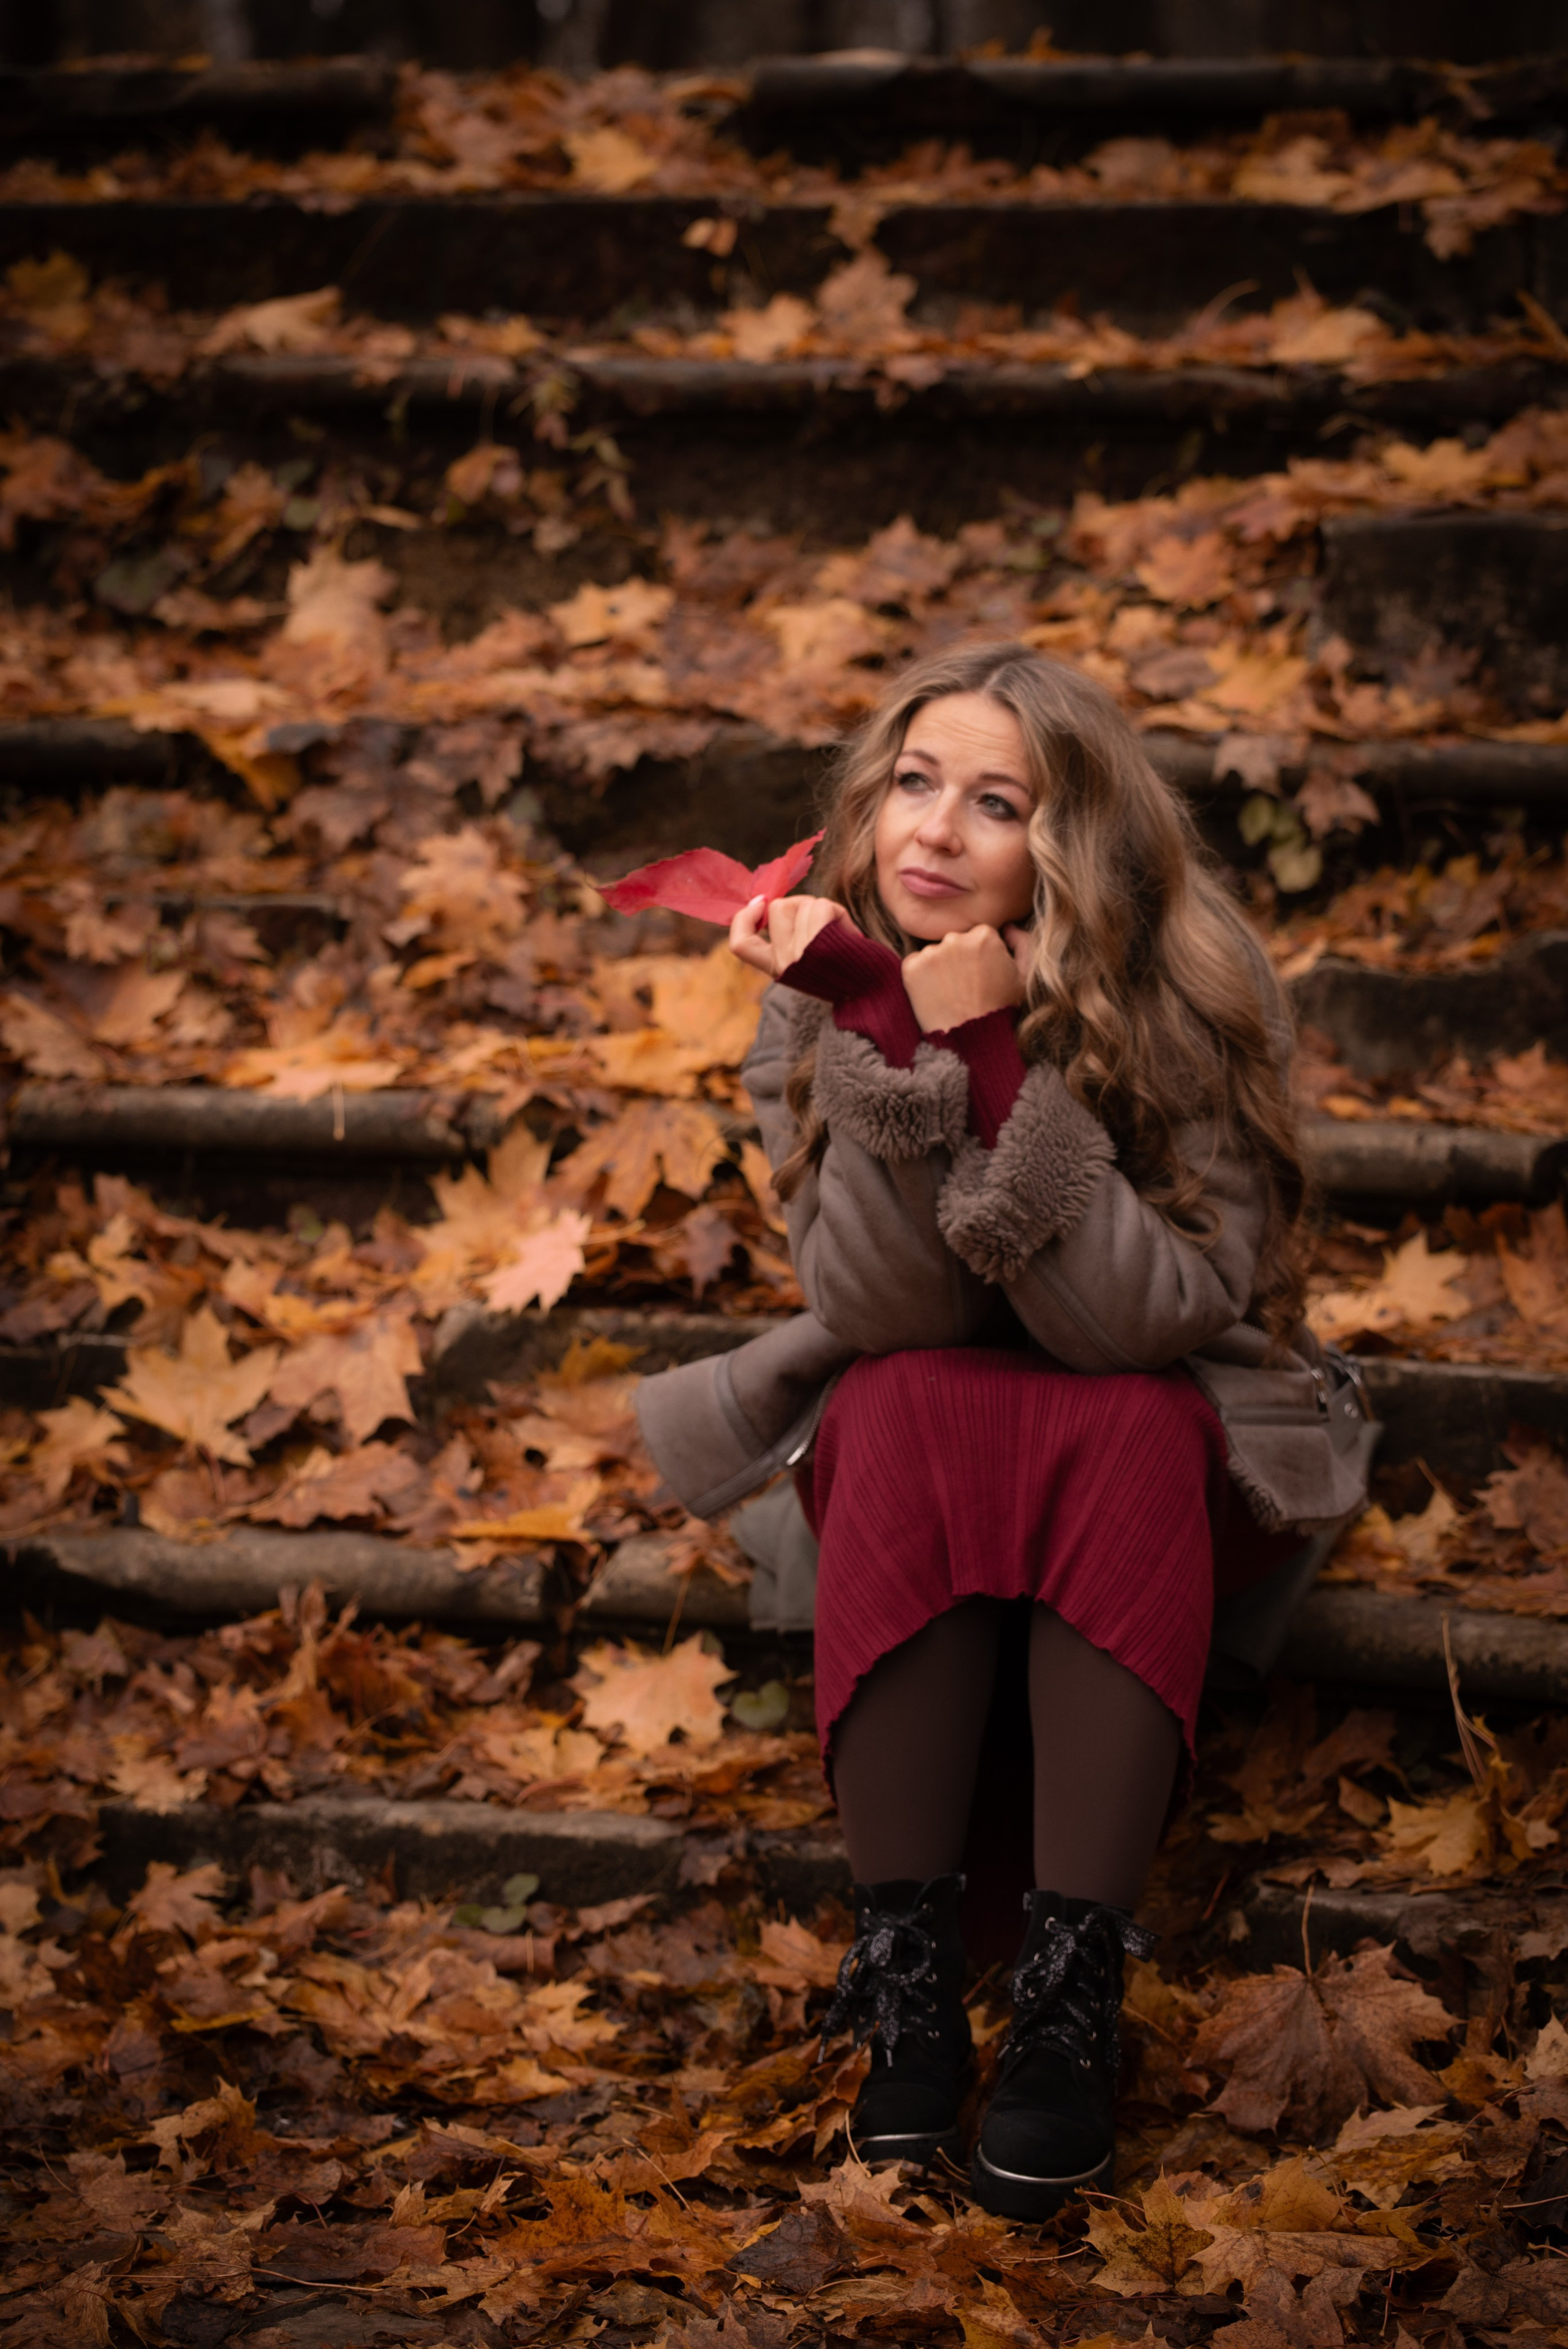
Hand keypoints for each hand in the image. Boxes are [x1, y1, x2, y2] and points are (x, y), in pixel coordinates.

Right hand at [729, 893, 847, 978]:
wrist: (875, 993)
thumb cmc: (845, 970)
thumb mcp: (806, 957)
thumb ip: (786, 935)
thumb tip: (764, 900)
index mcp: (777, 967)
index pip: (740, 944)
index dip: (744, 917)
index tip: (759, 904)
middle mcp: (784, 964)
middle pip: (778, 907)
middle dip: (802, 903)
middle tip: (822, 922)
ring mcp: (800, 955)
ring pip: (804, 904)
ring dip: (825, 909)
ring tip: (838, 931)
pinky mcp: (820, 945)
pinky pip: (822, 907)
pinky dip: (839, 912)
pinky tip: (849, 932)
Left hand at [901, 924, 1027, 1032]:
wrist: (970, 1042)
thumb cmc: (1001, 1011)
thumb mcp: (1024, 977)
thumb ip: (1023, 944)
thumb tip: (1008, 927)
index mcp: (984, 935)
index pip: (979, 936)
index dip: (982, 957)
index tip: (982, 976)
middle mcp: (955, 938)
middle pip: (956, 942)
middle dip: (960, 959)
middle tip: (966, 987)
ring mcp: (931, 952)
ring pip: (935, 953)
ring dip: (940, 968)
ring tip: (951, 994)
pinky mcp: (910, 968)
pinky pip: (915, 964)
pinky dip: (921, 978)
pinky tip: (935, 996)